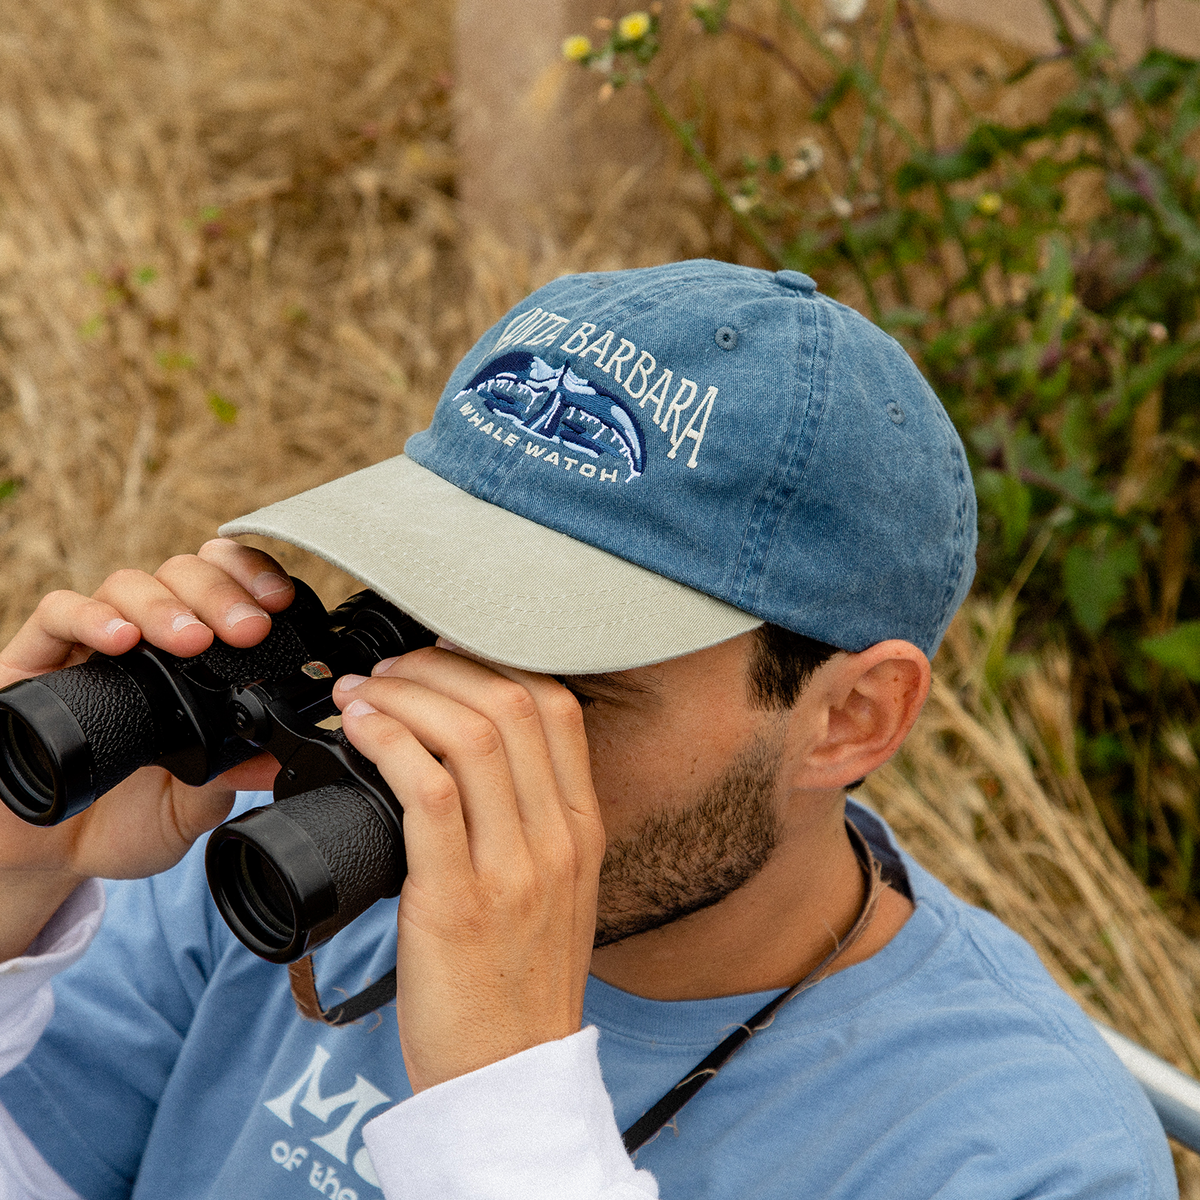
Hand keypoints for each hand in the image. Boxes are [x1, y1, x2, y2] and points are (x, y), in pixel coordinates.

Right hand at [0, 539, 293, 959]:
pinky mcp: (34, 662)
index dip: (252, 579)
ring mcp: (88, 646)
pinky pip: (58, 614)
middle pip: (183, 576)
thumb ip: (235, 778)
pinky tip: (121, 640)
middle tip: (248, 629)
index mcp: (190, 661)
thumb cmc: (122, 821)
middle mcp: (143, 641)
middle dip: (221, 594)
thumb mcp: (193, 805)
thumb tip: (286, 758)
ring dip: (167, 605)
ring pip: (128, 585)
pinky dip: (93, 618)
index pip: (223, 587)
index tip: (279, 602)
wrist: (46, 856)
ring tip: (192, 640)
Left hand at [332, 646, 604, 1092]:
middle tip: (391, 671)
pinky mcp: (457, 900)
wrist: (507, 1074)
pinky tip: (359, 731)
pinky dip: (389, 744)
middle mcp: (559, 837)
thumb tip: (462, 748)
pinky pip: (429, 792)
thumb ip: (526, 818)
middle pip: (511, 704)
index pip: (557, 707)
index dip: (493, 661)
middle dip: (439, 666)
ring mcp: (515, 868)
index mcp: (583, 827)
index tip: (441, 659)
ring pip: (470, 735)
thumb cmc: (515, 978)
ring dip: (406, 696)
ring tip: (364, 694)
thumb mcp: (552, 888)